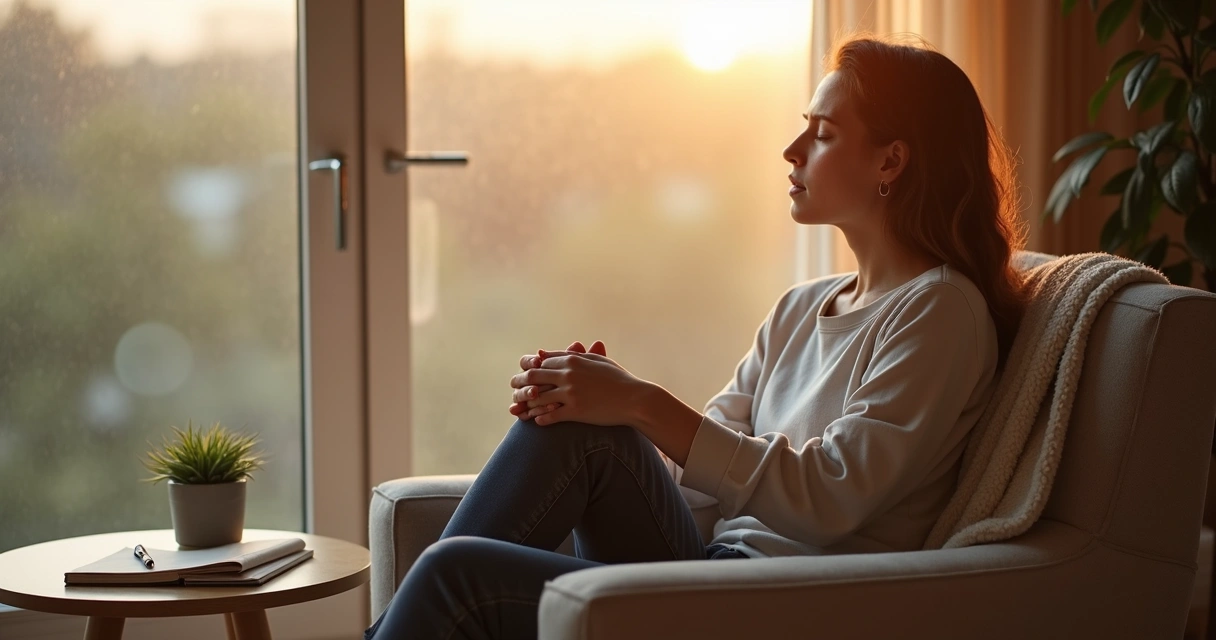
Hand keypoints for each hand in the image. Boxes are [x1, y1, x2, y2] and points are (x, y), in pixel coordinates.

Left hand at [508, 348, 645, 426]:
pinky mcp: (576, 411)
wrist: (635, 400)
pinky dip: (541, 419)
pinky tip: (538, 421)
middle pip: (533, 377)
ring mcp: (571, 393)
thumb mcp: (596, 361)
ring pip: (538, 398)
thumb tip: (553, 353)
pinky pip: (550, 415)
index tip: (525, 376)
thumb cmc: (618, 379)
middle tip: (516, 393)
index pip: (541, 362)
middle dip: (521, 384)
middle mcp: (568, 374)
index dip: (530, 369)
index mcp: (572, 360)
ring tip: (523, 410)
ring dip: (528, 404)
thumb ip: (574, 355)